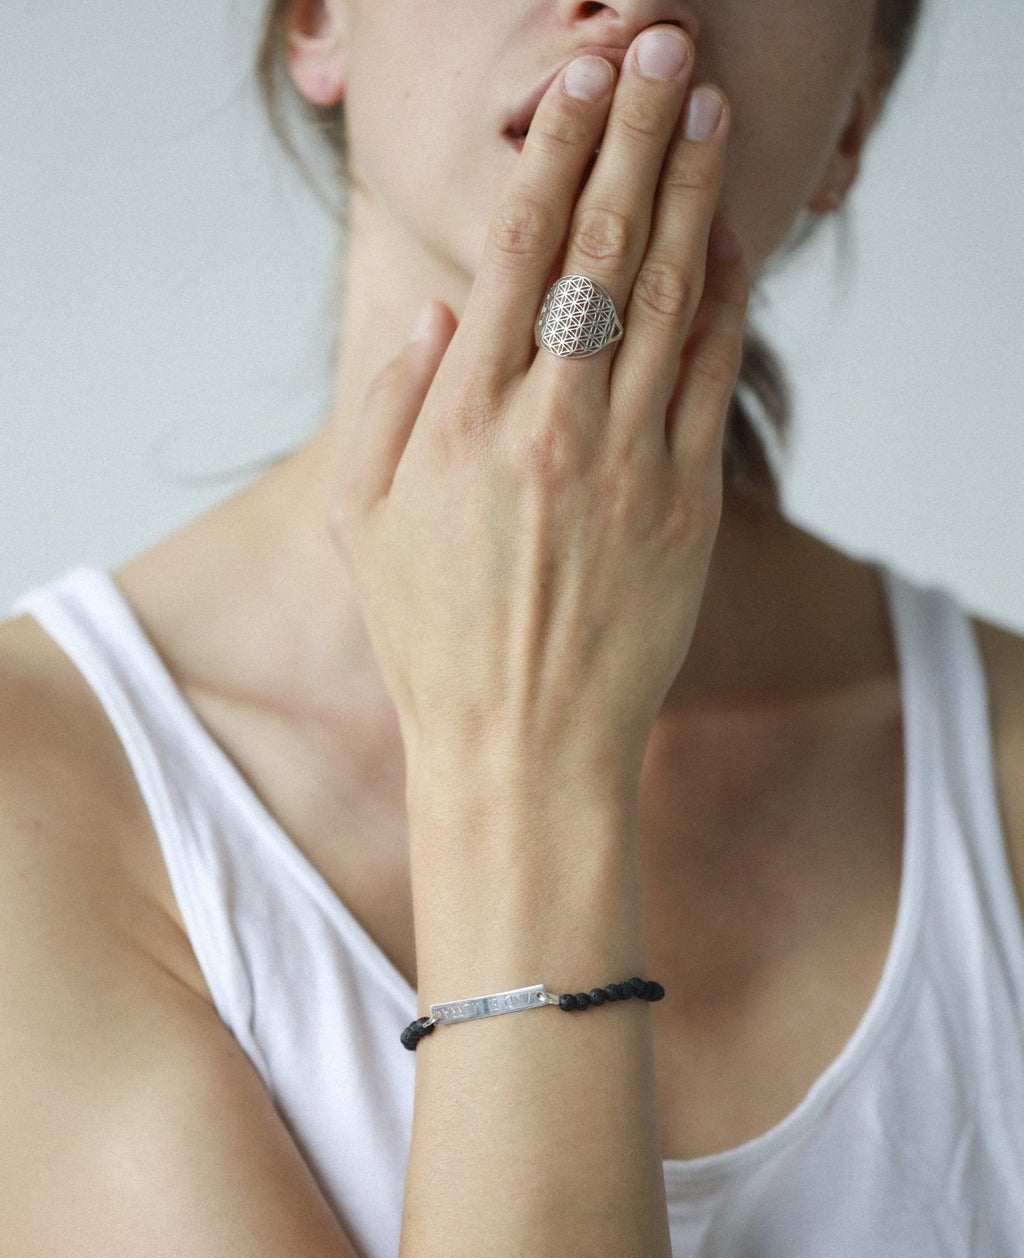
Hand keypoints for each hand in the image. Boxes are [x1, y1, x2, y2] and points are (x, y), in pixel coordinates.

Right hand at [331, 25, 749, 793]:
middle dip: (631, 133)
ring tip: (702, 110)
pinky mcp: (687, 504)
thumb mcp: (360, 523)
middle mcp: (548, 425)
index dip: (552, 154)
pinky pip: (712, 377)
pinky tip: (726, 238)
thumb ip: (388, 403)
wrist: (522, 745)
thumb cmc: (430, 639)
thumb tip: (440, 311)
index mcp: (460, 421)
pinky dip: (723, 298)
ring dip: (688, 190)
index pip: (515, 253)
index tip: (577, 86)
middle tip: (657, 49)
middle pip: (599, 246)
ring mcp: (627, 462)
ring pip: (666, 294)